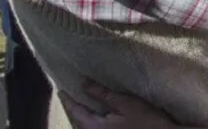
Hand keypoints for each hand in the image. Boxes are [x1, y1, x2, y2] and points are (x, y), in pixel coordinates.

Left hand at [60, 81, 180, 128]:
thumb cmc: (146, 121)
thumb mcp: (125, 103)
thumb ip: (103, 95)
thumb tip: (84, 84)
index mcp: (95, 128)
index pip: (76, 111)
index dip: (68, 100)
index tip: (61, 89)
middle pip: (78, 122)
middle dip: (73, 108)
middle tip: (69, 94)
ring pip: (85, 127)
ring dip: (82, 116)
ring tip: (81, 103)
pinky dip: (90, 121)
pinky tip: (96, 114)